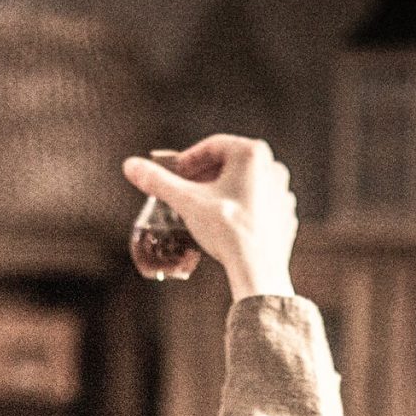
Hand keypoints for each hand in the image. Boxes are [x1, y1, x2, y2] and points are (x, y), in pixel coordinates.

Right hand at [122, 136, 297, 300]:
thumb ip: (158, 181)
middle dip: (204, 175)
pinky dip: (240, 209)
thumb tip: (131, 166)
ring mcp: (282, 193)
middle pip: (229, 164)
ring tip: (202, 208)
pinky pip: (257, 205)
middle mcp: (273, 167)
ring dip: (221, 191)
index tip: (174, 174)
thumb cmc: (226, 229)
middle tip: (185, 190)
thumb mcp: (186, 201)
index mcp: (252, 153)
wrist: (258, 269)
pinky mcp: (285, 216)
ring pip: (244, 185)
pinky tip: (225, 224)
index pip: (212, 146)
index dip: (188, 159)